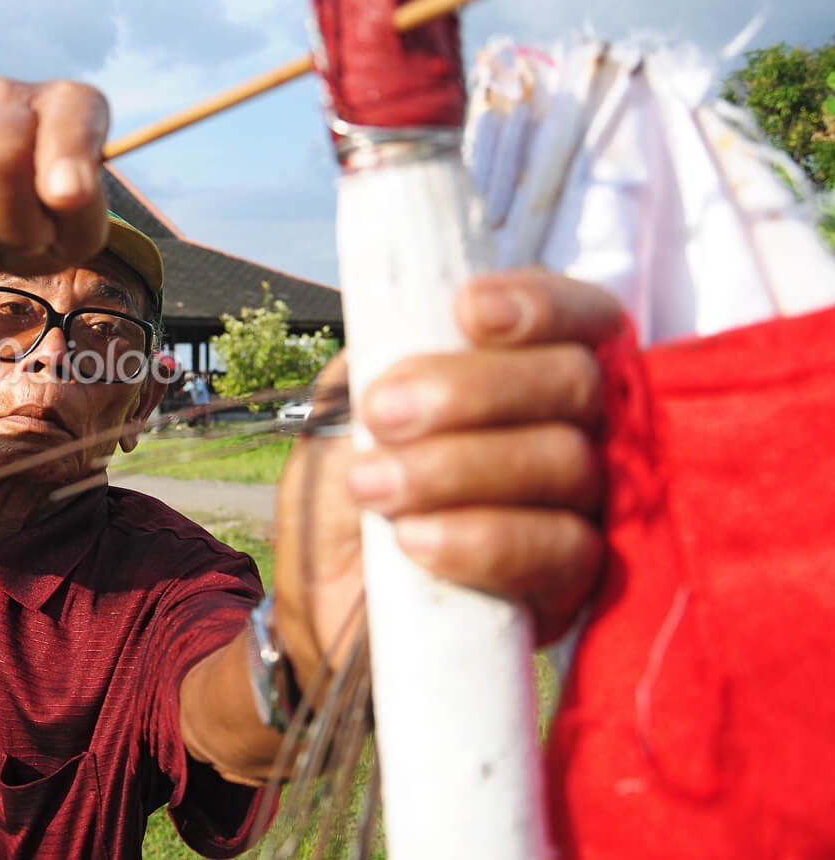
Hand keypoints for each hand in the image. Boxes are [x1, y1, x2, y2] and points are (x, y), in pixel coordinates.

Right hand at [0, 77, 111, 284]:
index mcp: (63, 103)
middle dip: (18, 224)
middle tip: (31, 238)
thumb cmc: (47, 221)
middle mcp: (1, 98)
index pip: (69, 119)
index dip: (68, 163)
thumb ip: (84, 210)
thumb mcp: (80, 227)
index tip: (67, 199)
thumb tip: (63, 193)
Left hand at [274, 271, 620, 689]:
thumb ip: (382, 355)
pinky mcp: (572, 585)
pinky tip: (415, 540)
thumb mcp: (343, 407)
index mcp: (524, 372)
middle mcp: (573, 429)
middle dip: (471, 391)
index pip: (581, 315)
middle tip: (384, 417)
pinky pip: (561, 550)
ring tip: (373, 486)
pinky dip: (481, 540)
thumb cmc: (345, 491)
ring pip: (566, 463)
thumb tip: (416, 323)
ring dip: (455, 469)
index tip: (468, 310)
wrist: (322, 600)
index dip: (542, 303)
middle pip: (574, 382)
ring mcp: (582, 508)